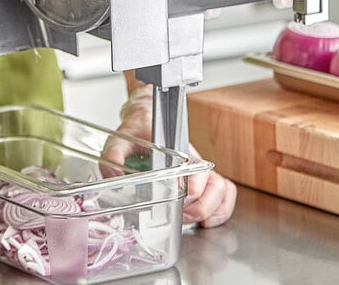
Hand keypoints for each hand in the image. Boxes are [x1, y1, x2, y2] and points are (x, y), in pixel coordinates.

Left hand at [103, 83, 236, 228]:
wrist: (148, 118)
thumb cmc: (137, 129)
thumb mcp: (119, 140)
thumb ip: (114, 155)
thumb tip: (114, 177)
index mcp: (177, 150)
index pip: (196, 169)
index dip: (193, 189)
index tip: (182, 199)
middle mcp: (193, 161)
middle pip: (214, 184)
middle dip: (200, 206)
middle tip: (181, 216)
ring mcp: (200, 171)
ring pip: (222, 189)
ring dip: (211, 209)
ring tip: (190, 219)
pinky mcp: (202, 180)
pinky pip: (224, 194)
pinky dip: (221, 210)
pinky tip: (206, 220)